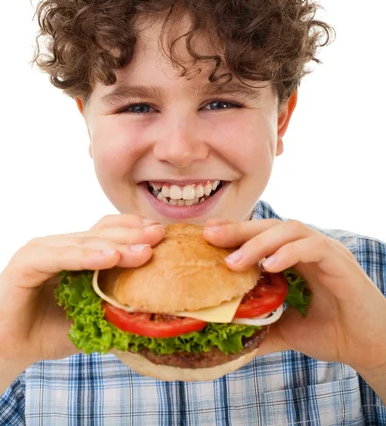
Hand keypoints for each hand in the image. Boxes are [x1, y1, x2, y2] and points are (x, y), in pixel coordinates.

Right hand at [0, 215, 163, 368]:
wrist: (10, 350)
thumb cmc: (50, 331)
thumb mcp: (93, 317)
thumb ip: (118, 308)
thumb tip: (158, 311)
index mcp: (78, 252)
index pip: (110, 230)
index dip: (136, 229)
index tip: (163, 234)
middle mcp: (62, 245)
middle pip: (103, 231)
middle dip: (134, 233)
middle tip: (160, 236)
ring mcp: (43, 250)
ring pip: (85, 242)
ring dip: (116, 245)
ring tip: (144, 251)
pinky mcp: (26, 261)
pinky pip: (61, 255)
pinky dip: (87, 256)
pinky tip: (110, 259)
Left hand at [204, 218, 385, 372]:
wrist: (371, 348)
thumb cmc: (333, 333)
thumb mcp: (287, 331)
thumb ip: (260, 327)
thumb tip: (226, 337)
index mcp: (295, 258)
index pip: (261, 236)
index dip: (234, 232)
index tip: (206, 235)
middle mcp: (309, 248)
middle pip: (270, 226)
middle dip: (239, 229)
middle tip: (210, 236)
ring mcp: (326, 251)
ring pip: (289, 229)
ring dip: (259, 242)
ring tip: (235, 261)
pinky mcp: (341, 261)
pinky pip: (313, 246)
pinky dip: (290, 251)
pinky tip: (270, 265)